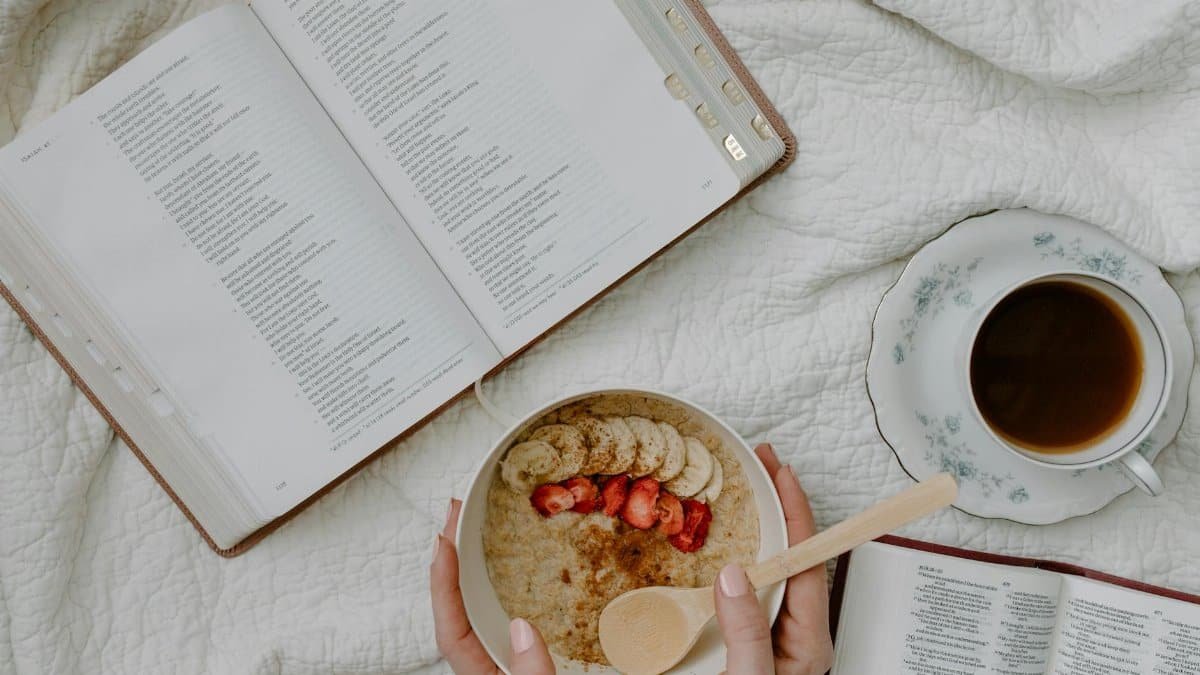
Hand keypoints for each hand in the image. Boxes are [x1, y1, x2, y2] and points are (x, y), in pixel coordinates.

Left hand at [431, 499, 556, 673]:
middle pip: (456, 612)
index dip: (443, 584)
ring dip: (469, 573)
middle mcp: (483, 671)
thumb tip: (523, 628)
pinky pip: (497, 624)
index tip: (442, 541)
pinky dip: (493, 594)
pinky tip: (500, 574)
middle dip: (452, 562)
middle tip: (454, 514)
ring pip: (475, 617)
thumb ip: (532, 674)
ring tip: (468, 530)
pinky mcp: (516, 665)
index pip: (452, 629)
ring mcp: (498, 667)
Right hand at [713, 443, 834, 674]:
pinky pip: (739, 594)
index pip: (808, 559)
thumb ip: (745, 632)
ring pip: (767, 572)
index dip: (797, 509)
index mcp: (808, 639)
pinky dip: (728, 561)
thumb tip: (735, 572)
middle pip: (792, 556)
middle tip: (758, 464)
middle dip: (778, 506)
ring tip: (737, 493)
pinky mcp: (742, 645)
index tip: (781, 470)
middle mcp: (792, 634)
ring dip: (754, 529)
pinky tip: (709, 550)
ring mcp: (768, 638)